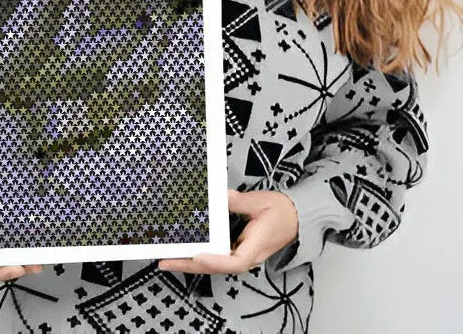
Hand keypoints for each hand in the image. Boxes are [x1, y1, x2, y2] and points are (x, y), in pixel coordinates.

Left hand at [157, 187, 298, 274]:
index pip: (234, 262)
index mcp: (256, 246)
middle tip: (166, 261)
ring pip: (215, 265)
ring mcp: (243, 255)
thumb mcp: (260, 202)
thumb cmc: (282, 212)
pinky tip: (188, 252)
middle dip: (190, 265)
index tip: (197, 256)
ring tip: (170, 258)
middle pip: (217, 267)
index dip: (215, 261)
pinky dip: (201, 256)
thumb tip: (221, 195)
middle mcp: (248, 256)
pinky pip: (218, 257)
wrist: (296, 217)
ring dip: (192, 263)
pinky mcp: (239, 251)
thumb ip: (239, 201)